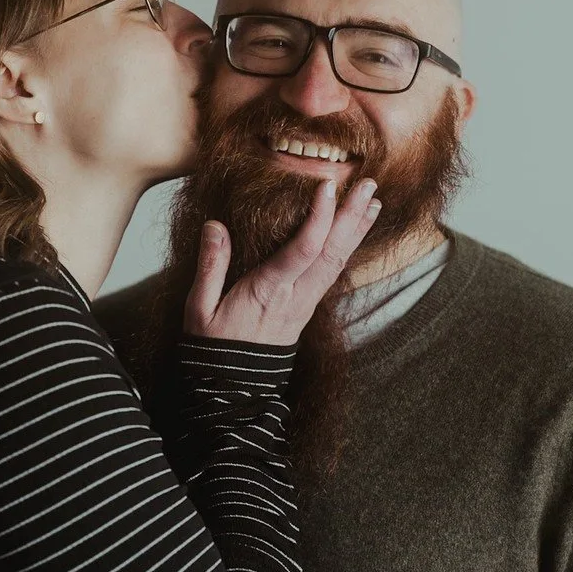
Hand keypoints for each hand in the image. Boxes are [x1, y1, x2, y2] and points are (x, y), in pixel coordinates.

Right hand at [183, 178, 381, 344]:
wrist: (234, 387)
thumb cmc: (214, 347)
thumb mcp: (199, 310)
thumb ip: (210, 267)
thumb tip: (215, 226)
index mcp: (268, 291)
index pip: (302, 250)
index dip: (318, 217)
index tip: (328, 186)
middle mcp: (296, 296)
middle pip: (331, 252)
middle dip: (351, 216)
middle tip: (369, 184)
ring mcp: (306, 303)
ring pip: (338, 261)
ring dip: (356, 229)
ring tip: (373, 200)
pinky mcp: (308, 306)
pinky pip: (333, 272)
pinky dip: (348, 247)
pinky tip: (356, 231)